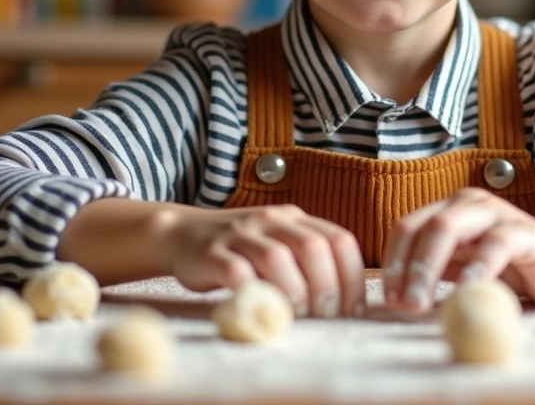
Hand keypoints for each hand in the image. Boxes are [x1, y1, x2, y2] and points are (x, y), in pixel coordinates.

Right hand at [164, 204, 365, 317]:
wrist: (181, 234)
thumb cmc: (240, 250)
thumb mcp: (278, 243)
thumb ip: (306, 262)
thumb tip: (344, 303)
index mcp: (294, 218)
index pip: (339, 240)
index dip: (353, 277)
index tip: (352, 309)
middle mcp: (271, 220)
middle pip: (313, 248)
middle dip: (326, 287)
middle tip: (325, 316)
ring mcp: (240, 234)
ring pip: (277, 258)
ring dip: (294, 293)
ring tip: (296, 317)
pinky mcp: (212, 253)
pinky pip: (236, 272)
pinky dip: (253, 293)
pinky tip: (260, 311)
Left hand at [381, 187, 534, 313]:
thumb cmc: (511, 269)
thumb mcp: (464, 268)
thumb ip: (436, 272)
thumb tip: (394, 297)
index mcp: (449, 209)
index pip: (407, 228)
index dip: (392, 262)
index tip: (387, 299)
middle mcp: (468, 203)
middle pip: (423, 227)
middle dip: (405, 267)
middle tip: (399, 305)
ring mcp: (496, 213)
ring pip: (448, 228)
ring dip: (427, 267)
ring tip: (418, 304)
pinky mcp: (524, 232)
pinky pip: (495, 244)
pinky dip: (477, 267)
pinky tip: (467, 290)